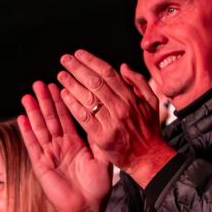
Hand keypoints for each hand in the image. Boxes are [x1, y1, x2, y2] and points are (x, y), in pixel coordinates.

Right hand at [19, 80, 112, 211]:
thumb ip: (98, 139)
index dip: (62, 101)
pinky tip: (21, 118)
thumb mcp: (103, 158)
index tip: (59, 84)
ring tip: (28, 94)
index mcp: (75, 144)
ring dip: (34, 112)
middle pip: (51, 119)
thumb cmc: (97, 187)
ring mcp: (49, 155)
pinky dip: (27, 131)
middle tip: (40, 83)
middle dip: (45, 101)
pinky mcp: (41, 165)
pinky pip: (33, 145)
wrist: (88, 209)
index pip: (67, 118)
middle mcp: (60, 146)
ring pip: (40, 128)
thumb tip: (101, 117)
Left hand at [56, 50, 175, 186]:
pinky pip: (84, 117)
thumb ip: (138, 83)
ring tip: (61, 75)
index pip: (108, 73)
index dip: (92, 61)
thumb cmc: (148, 130)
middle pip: (95, 82)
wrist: (148, 157)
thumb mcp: (151, 102)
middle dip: (78, 68)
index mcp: (131, 97)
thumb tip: (123, 67)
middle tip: (65, 59)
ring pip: (88, 97)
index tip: (79, 54)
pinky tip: (63, 95)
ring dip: (72, 84)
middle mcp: (121, 107)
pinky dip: (73, 104)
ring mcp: (110, 121)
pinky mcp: (101, 136)